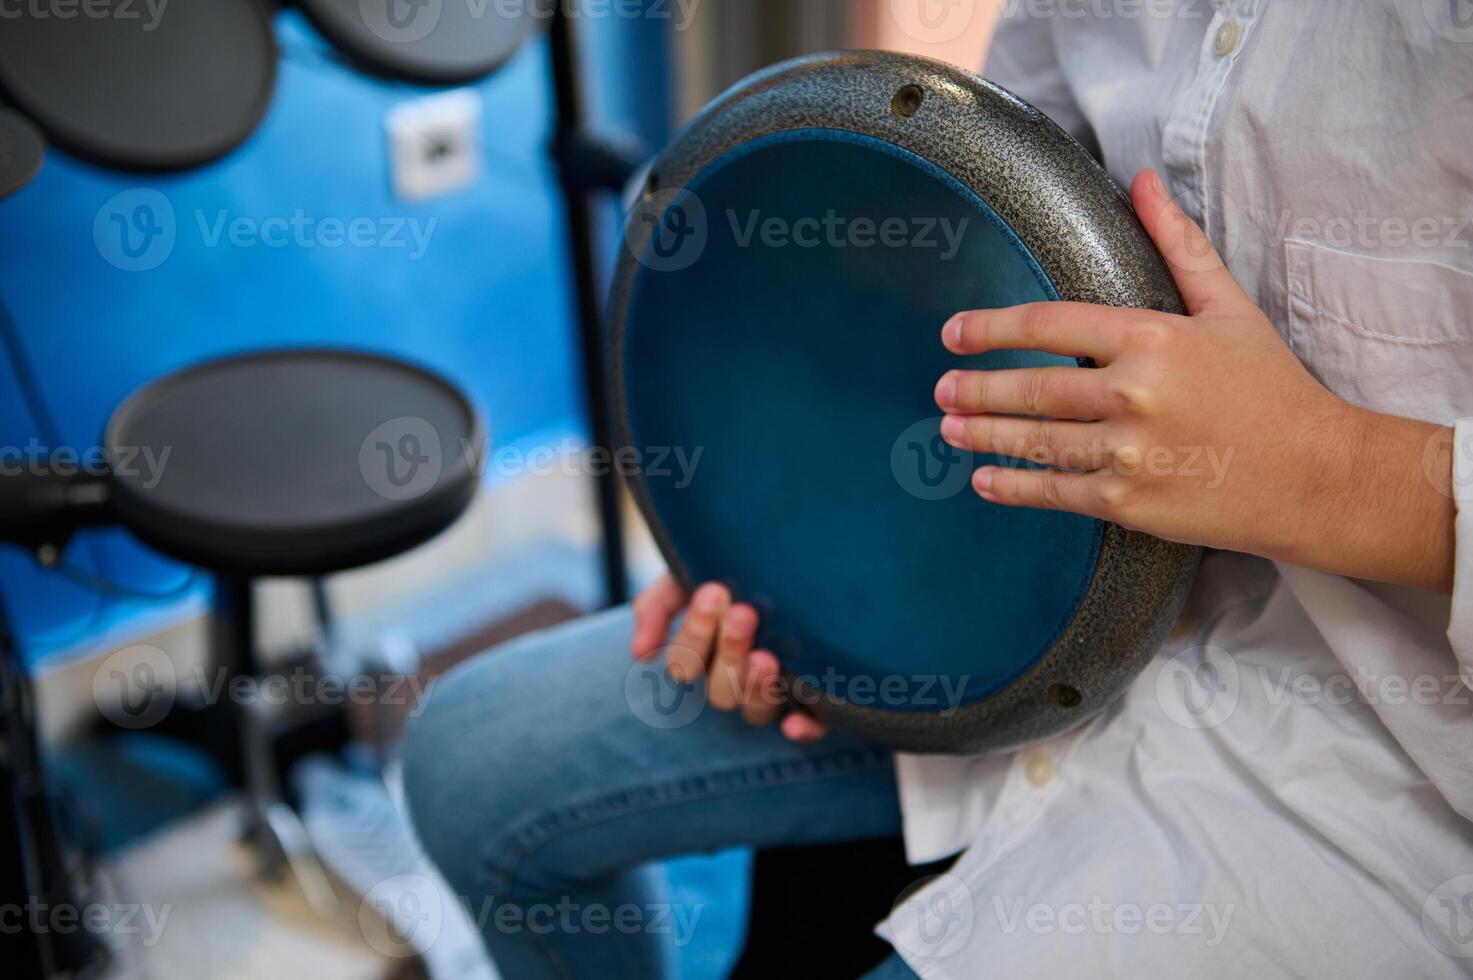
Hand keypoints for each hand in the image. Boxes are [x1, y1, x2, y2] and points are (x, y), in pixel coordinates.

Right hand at [630, 575, 829, 740]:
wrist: (787, 562)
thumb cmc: (729, 575)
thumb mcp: (685, 579)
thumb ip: (657, 607)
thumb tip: (640, 654)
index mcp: (702, 657)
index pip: (686, 664)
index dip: (696, 634)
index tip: (714, 590)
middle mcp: (733, 680)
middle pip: (720, 691)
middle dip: (730, 652)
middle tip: (744, 613)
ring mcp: (770, 693)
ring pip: (755, 711)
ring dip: (757, 690)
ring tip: (766, 658)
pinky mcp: (812, 700)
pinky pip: (809, 726)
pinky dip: (803, 730)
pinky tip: (795, 724)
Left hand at [934, 169, 1454, 591]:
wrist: (1319, 475)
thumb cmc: (1272, 388)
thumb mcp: (1228, 307)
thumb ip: (1177, 245)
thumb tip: (1142, 180)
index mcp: (1152, 338)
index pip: (1048, 324)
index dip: (991, 329)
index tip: (954, 334)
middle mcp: (1134, 393)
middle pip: (1031, 388)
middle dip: (976, 389)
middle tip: (941, 389)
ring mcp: (1130, 452)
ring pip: (1036, 442)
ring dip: (983, 436)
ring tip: (949, 428)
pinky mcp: (1131, 503)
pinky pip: (1056, 492)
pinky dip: (1014, 487)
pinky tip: (984, 480)